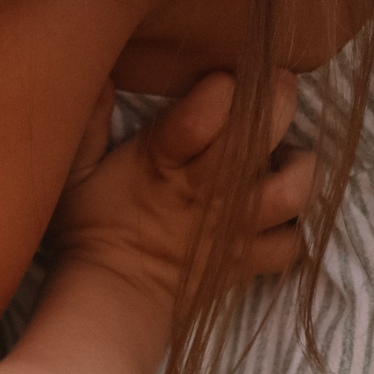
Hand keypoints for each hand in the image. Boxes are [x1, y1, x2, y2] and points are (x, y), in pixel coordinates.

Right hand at [53, 72, 315, 299]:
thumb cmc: (88, 231)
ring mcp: (236, 227)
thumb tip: (102, 71)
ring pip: (293, 190)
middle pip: (259, 138)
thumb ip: (87, 121)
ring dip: (300, 166)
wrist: (109, 302)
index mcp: (165, 162)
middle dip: (278, 101)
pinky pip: (290, 243)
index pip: (205, 115)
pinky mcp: (248, 260)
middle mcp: (210, 190)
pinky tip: (279, 212)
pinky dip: (292, 228)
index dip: (222, 86)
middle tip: (280, 81)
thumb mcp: (74, 171)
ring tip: (288, 153)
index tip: (224, 73)